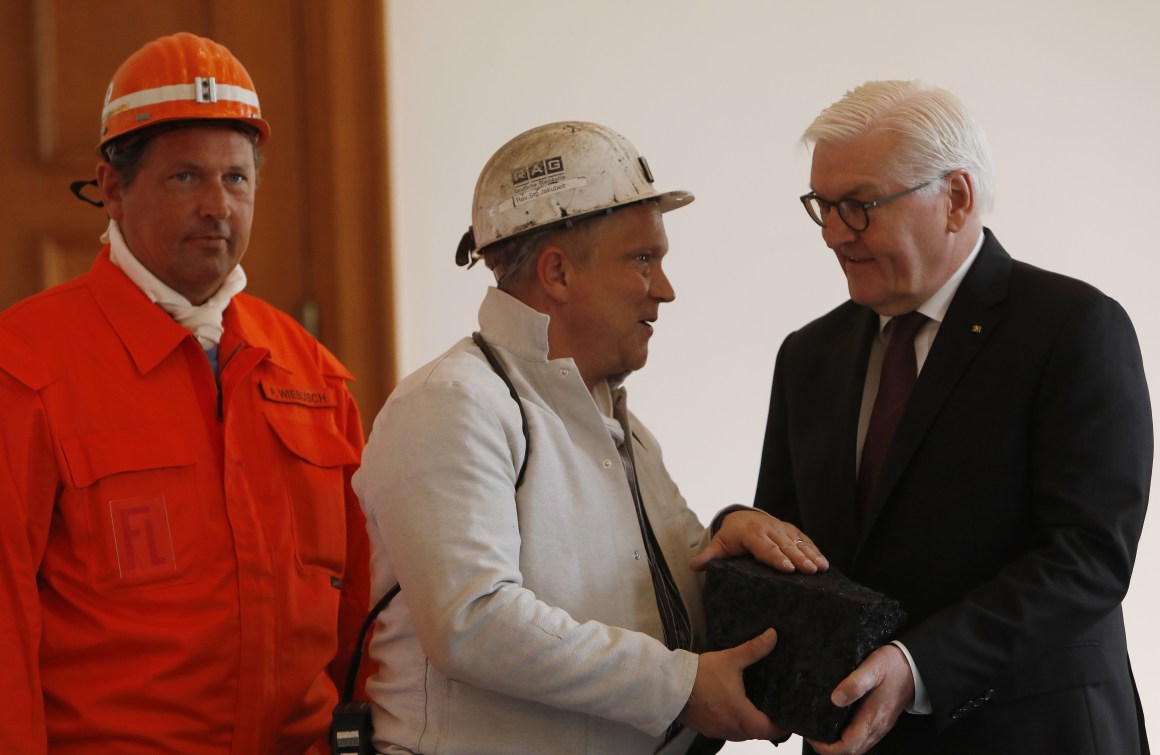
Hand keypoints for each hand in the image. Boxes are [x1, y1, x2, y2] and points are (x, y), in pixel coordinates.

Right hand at [678, 628, 786, 740]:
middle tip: (771, 710)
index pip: (768, 730)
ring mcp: (716, 730)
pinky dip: (732, 723)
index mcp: (740, 714)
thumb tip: (772, 636)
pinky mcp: (704, 728)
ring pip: (740, 734)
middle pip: (755, 734)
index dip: (780, 726)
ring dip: (747, 725)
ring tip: (753, 709)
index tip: (787, 718)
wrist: (669, 685)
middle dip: (765, 725)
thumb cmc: (699, 675)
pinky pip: (725, 731)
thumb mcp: (730, 659)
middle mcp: (730, 728)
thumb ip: (753, 649)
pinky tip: (730, 709)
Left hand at [690, 510, 827, 573]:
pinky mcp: (791, 530)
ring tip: (822, 568)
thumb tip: (694, 566)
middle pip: (785, 546)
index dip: (776, 558)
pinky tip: (824, 563)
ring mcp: (782, 529)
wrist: (743, 518)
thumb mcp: (719, 545)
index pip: (764, 547)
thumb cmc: (731, 536)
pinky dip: (815, 550)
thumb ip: (709, 556)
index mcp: (751, 534)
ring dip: (810, 555)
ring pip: (797, 543)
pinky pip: (805, 540)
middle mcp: (769, 529)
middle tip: (810, 571)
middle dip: (798, 558)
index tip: (787, 569)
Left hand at [808, 644, 914, 754]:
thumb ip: (854, 683)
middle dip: (829, 748)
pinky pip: (862, 737)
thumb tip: (835, 699)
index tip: (812, 736)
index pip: (848, 747)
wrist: (915, 666)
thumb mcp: (872, 668)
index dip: (827, 747)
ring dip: (838, 743)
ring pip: (856, 746)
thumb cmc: (894, 666)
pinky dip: (847, 736)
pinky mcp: (880, 721)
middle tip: (813, 733)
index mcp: (873, 718)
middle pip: (851, 750)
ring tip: (821, 729)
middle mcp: (877, 727)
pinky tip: (837, 723)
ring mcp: (880, 726)